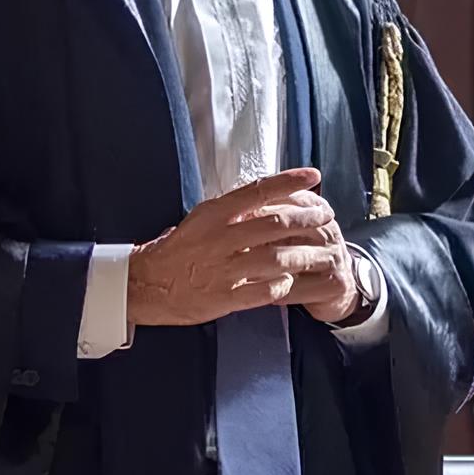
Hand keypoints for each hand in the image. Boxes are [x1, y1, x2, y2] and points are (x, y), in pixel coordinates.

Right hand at [127, 169, 350, 326]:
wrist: (148, 284)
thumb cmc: (177, 249)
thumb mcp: (200, 219)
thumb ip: (231, 211)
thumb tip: (263, 197)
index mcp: (214, 214)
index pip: (258, 191)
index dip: (289, 182)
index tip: (314, 176)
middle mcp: (221, 238)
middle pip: (274, 224)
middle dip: (307, 219)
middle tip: (326, 216)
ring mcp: (224, 269)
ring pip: (275, 258)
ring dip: (304, 254)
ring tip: (322, 252)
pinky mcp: (225, 298)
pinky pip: (264, 291)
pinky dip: (283, 285)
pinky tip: (292, 281)